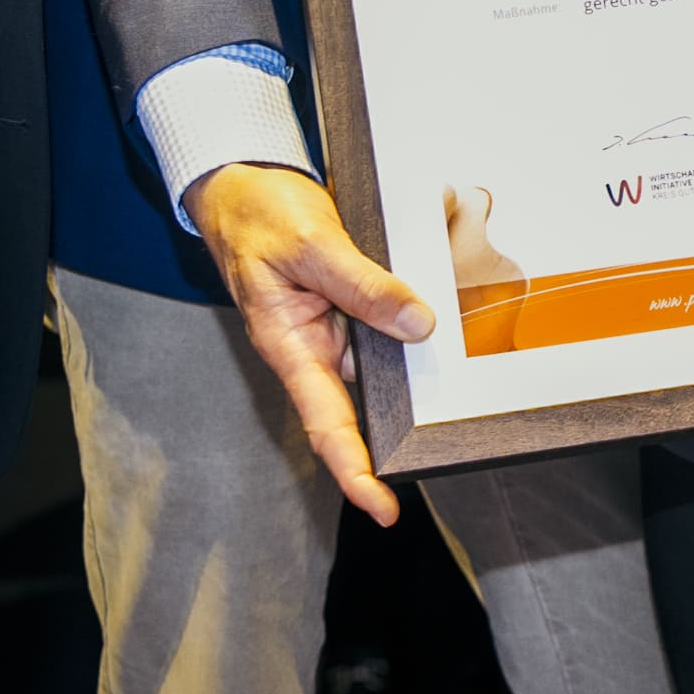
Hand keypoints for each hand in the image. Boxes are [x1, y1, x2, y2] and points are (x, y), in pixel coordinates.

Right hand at [188, 162, 429, 527]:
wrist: (241, 184)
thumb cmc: (260, 215)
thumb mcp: (313, 244)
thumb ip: (365, 286)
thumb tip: (419, 325)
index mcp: (289, 347)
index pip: (327, 427)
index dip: (354, 473)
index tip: (383, 509)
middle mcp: (310, 349)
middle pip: (358, 407)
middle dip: (396, 431)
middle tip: (445, 445)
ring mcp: (327, 332)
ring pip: (376, 367)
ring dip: (408, 376)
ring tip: (452, 388)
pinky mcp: (342, 310)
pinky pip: (378, 333)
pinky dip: (404, 332)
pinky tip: (434, 327)